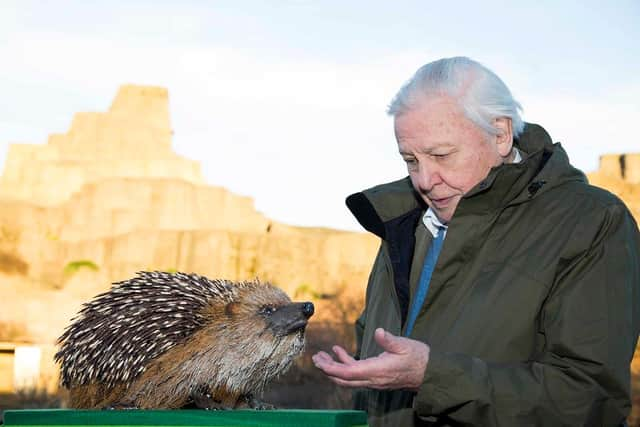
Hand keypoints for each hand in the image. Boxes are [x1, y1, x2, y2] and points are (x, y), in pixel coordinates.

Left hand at [311, 327, 429, 390]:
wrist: (430, 373)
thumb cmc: (418, 358)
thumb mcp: (404, 345)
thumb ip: (389, 340)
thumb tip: (378, 331)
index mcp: (377, 371)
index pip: (348, 373)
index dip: (332, 368)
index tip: (320, 362)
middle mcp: (373, 379)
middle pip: (344, 379)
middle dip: (328, 370)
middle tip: (315, 358)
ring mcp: (374, 380)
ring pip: (348, 378)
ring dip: (334, 368)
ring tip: (322, 356)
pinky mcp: (376, 377)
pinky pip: (356, 374)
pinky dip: (345, 364)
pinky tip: (340, 352)